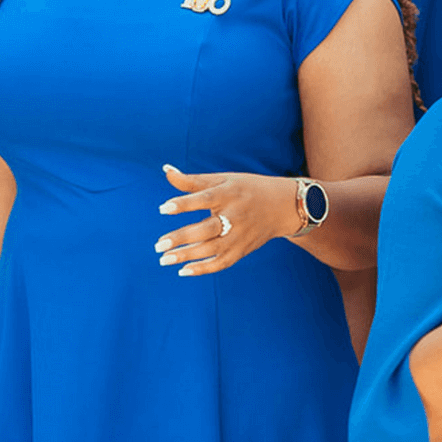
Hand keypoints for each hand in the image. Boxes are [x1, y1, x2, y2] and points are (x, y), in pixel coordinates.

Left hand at [154, 164, 297, 277]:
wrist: (282, 206)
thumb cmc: (246, 188)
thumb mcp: (223, 179)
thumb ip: (192, 180)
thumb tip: (165, 170)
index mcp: (229, 193)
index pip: (204, 198)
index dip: (183, 204)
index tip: (162, 209)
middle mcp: (235, 215)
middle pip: (206, 229)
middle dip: (181, 238)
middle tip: (158, 245)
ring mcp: (239, 235)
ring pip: (210, 249)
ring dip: (186, 256)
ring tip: (163, 259)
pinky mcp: (242, 249)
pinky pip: (221, 263)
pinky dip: (203, 269)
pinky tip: (182, 270)